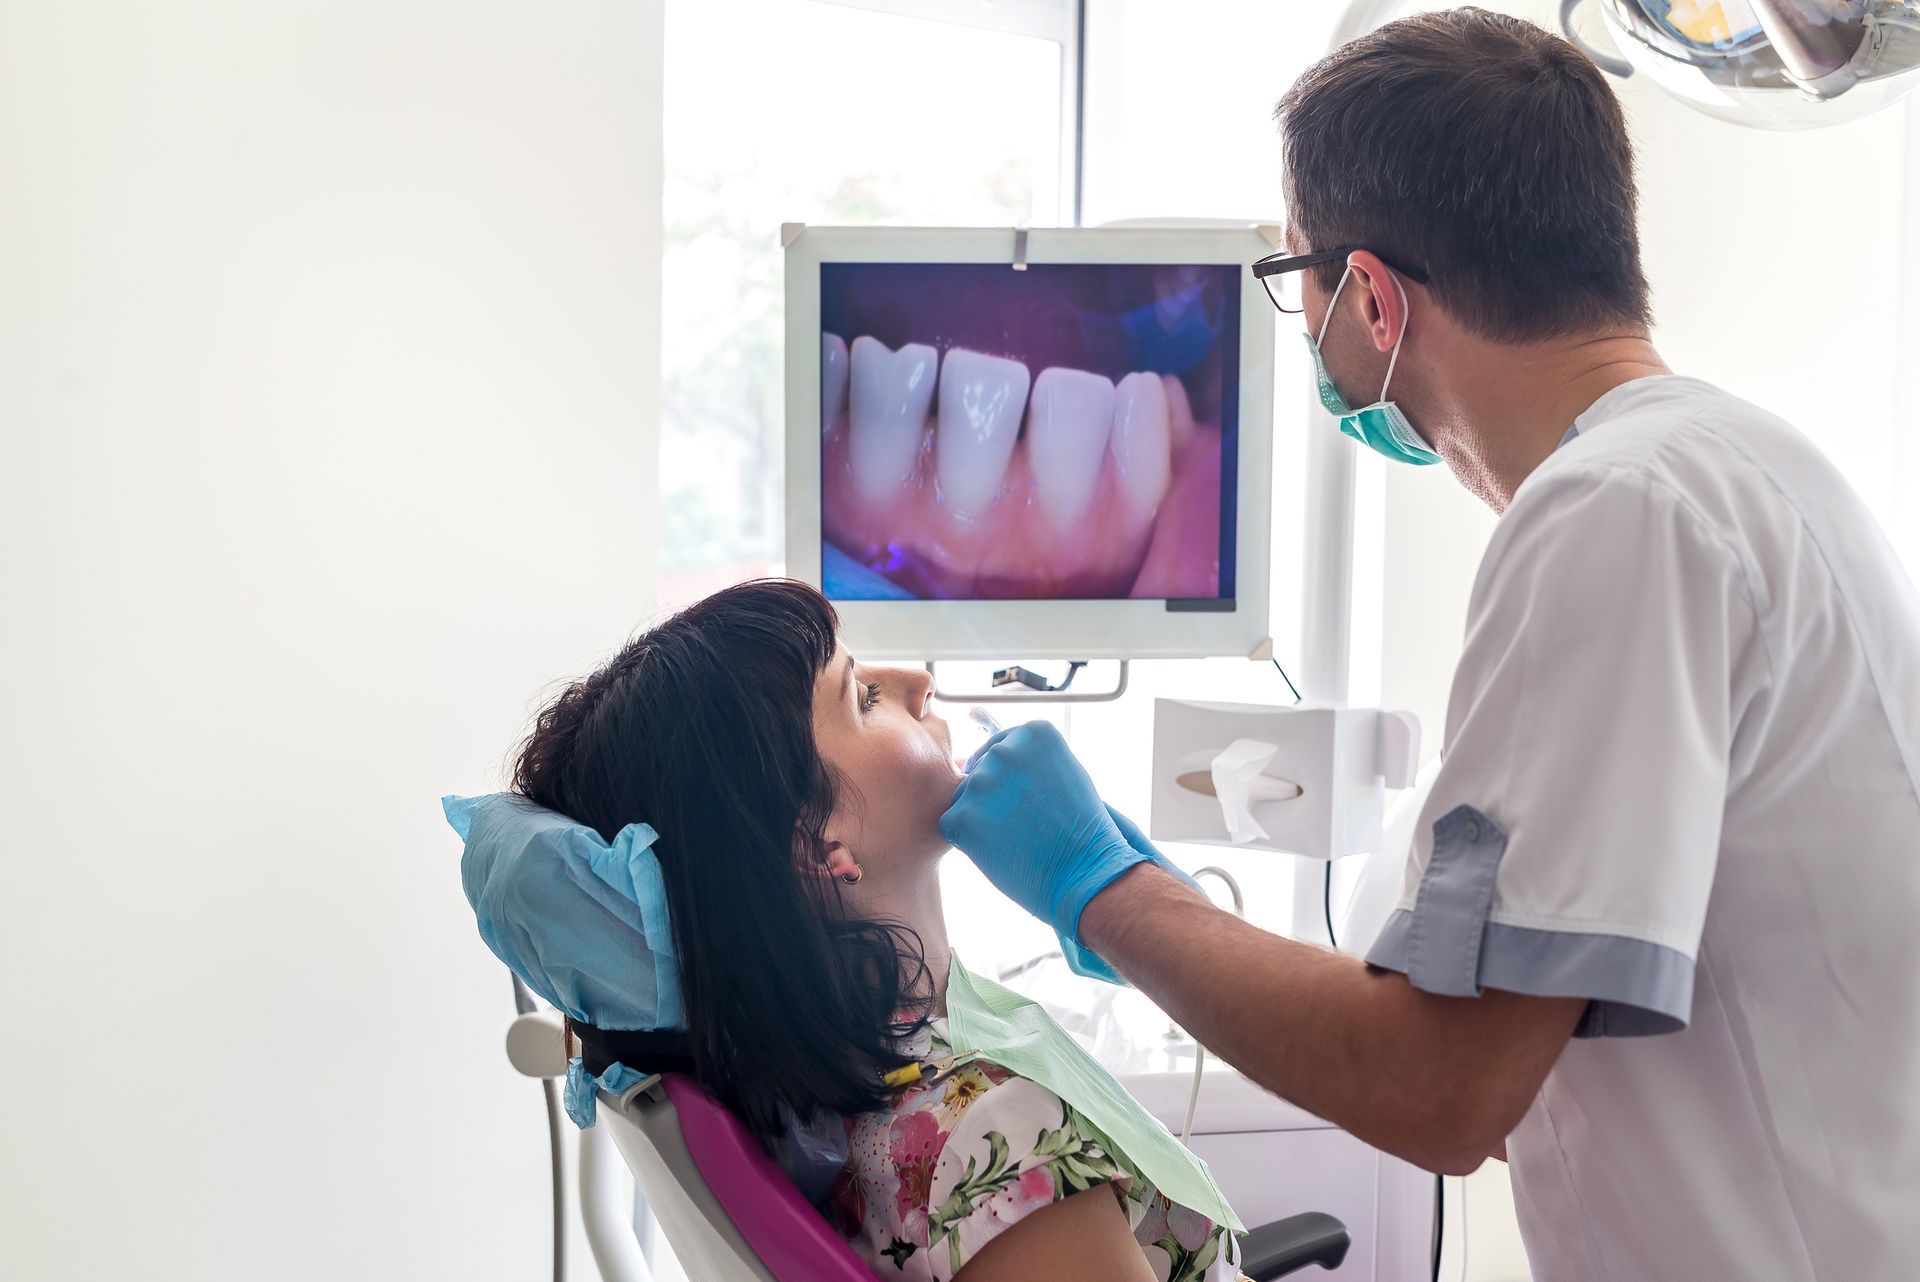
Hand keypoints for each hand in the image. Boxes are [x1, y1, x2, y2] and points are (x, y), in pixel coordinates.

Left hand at [941, 722, 1145, 961]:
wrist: (1084, 872)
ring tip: (1016, 839)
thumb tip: (979, 760)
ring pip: (964, 798)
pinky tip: (1000, 851)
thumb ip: (1028, 761)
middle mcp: (1004, 750)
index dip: (1011, 781)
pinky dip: (968, 841)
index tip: (1029, 802)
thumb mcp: (1063, 775)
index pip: (1000, 747)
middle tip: (1026, 826)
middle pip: (981, 772)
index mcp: (1034, 733)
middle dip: (994, 799)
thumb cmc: (1079, 829)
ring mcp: (981, 782)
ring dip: (980, 818)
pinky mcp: (962, 815)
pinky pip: (952, 825)